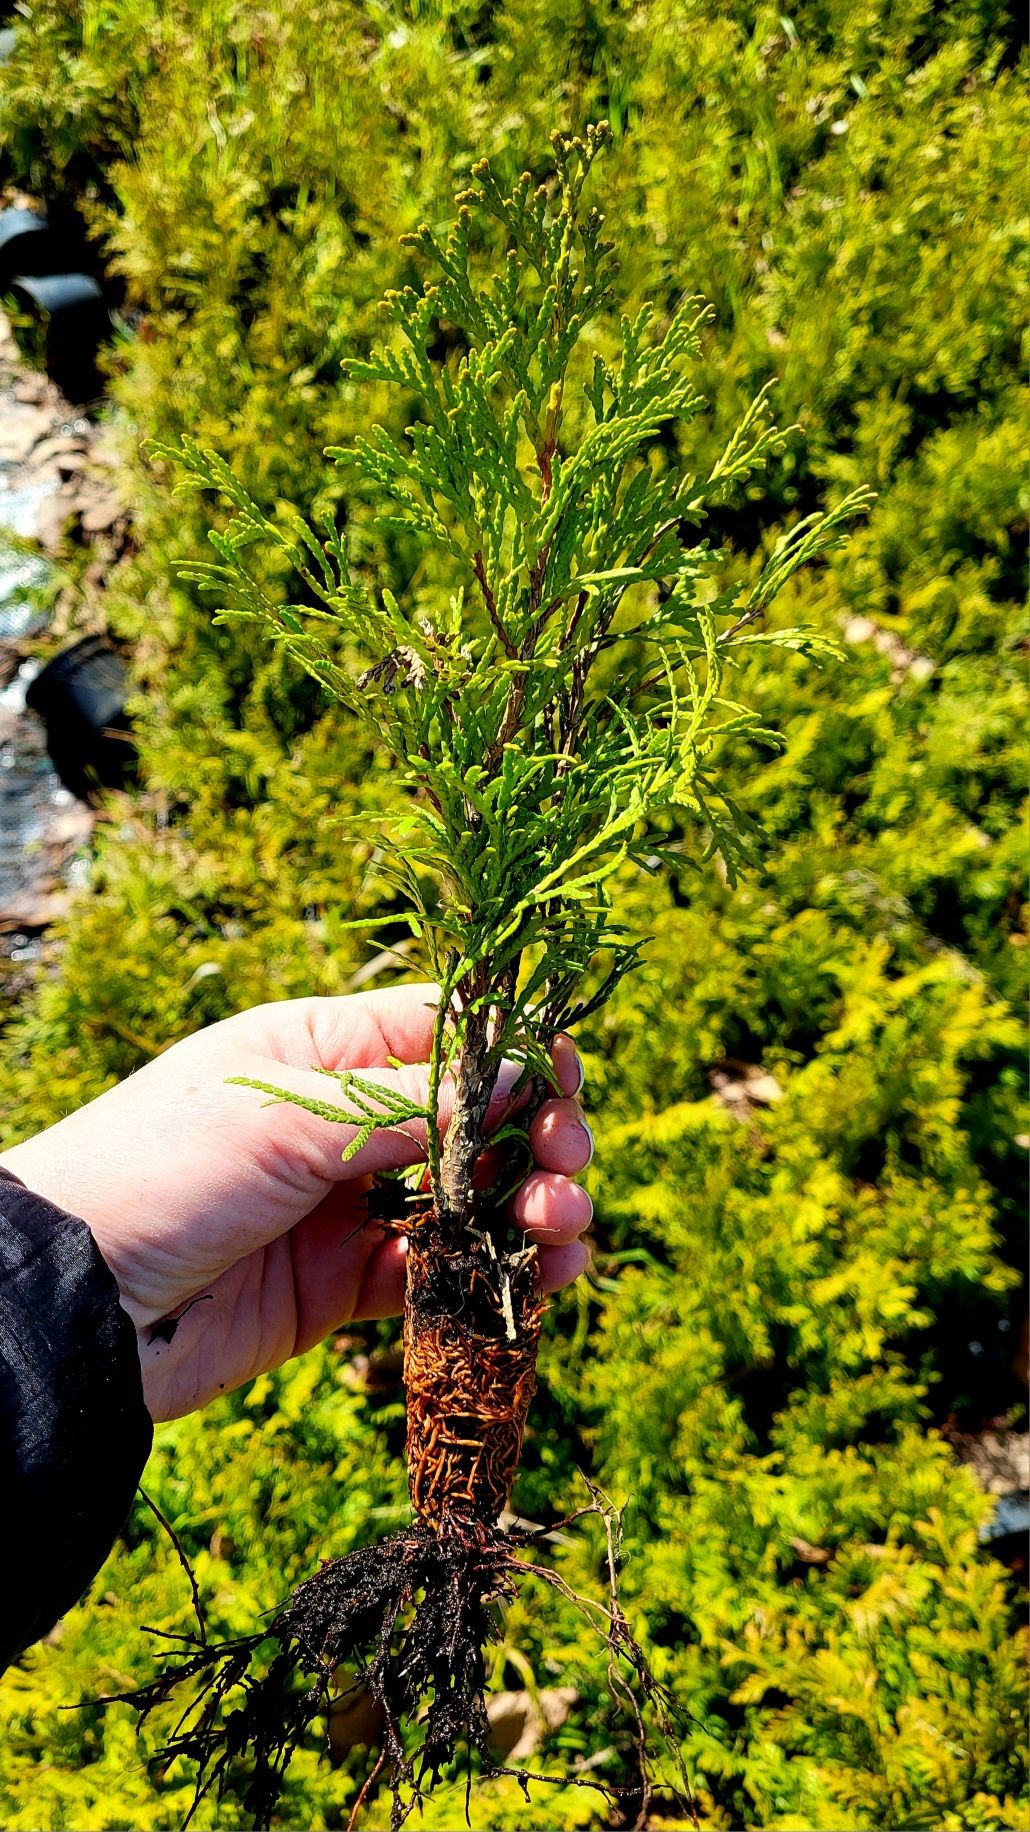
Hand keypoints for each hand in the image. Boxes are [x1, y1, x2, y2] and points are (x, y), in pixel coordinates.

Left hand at [0, 985, 592, 1422]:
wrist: (71, 1302)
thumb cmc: (161, 1171)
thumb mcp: (286, 1116)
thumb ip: (408, 1101)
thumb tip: (522, 1076)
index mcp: (320, 1050)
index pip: (444, 1030)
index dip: (516, 1052)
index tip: (564, 1086)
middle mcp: (340, 1121)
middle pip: (472, 1116)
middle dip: (535, 1138)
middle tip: (564, 1170)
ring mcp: (342, 1205)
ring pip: (467, 1198)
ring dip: (528, 1210)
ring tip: (563, 1235)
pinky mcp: (340, 1285)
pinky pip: (436, 1274)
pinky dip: (490, 1276)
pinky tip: (534, 1284)